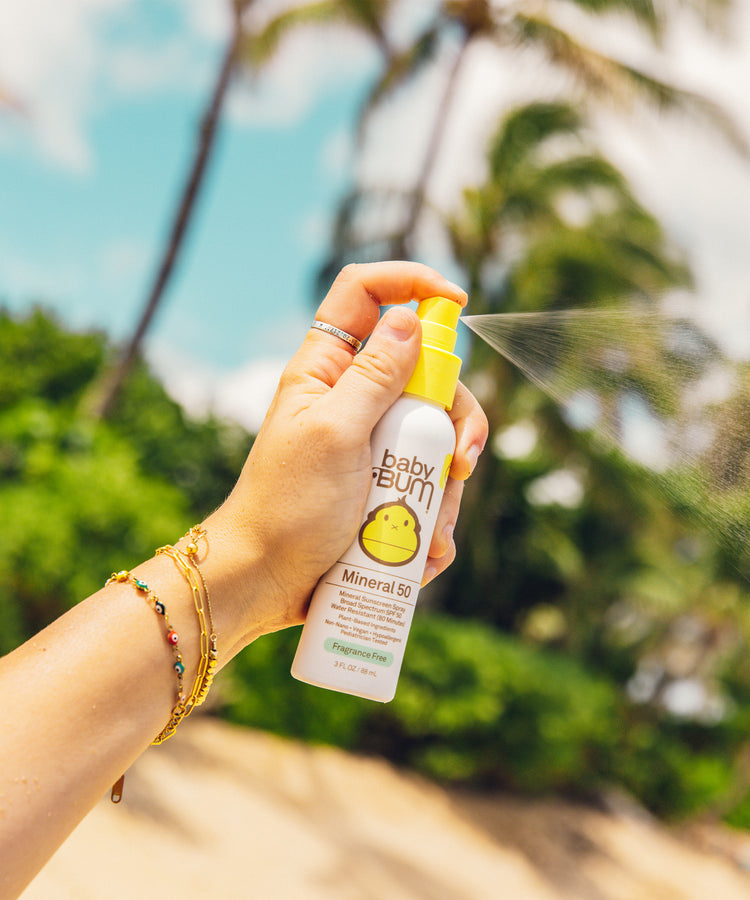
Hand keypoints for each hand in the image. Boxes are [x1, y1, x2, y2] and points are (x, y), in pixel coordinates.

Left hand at [210, 262, 487, 645]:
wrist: (267, 581)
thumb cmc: (287, 507)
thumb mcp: (333, 435)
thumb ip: (373, 377)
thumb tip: (411, 319)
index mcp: (328, 370)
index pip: (365, 294)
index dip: (412, 282)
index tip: (458, 302)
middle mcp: (354, 399)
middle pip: (427, 376)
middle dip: (455, 420)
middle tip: (460, 463)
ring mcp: (371, 444)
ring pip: (436, 437)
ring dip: (446, 486)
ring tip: (431, 532)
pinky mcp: (383, 486)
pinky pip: (428, 487)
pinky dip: (434, 520)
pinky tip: (423, 552)